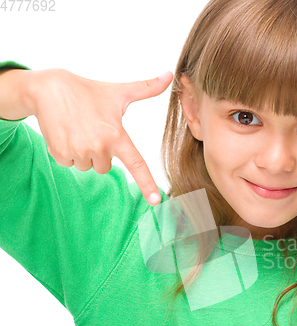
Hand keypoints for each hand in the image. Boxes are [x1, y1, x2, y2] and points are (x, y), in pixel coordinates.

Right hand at [29, 67, 173, 204]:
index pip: (137, 164)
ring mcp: (79, 152)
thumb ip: (146, 89)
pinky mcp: (60, 154)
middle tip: (91, 130)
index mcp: (117, 136)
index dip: (148, 184)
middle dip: (100, 154)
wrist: (48, 88)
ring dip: (83, 153)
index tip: (156, 201)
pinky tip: (65, 133)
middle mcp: (99, 147)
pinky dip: (67, 153)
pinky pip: (70, 164)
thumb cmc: (88, 91)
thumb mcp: (118, 92)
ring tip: (78, 129)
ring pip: (87, 167)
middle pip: (106, 168)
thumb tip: (170, 75)